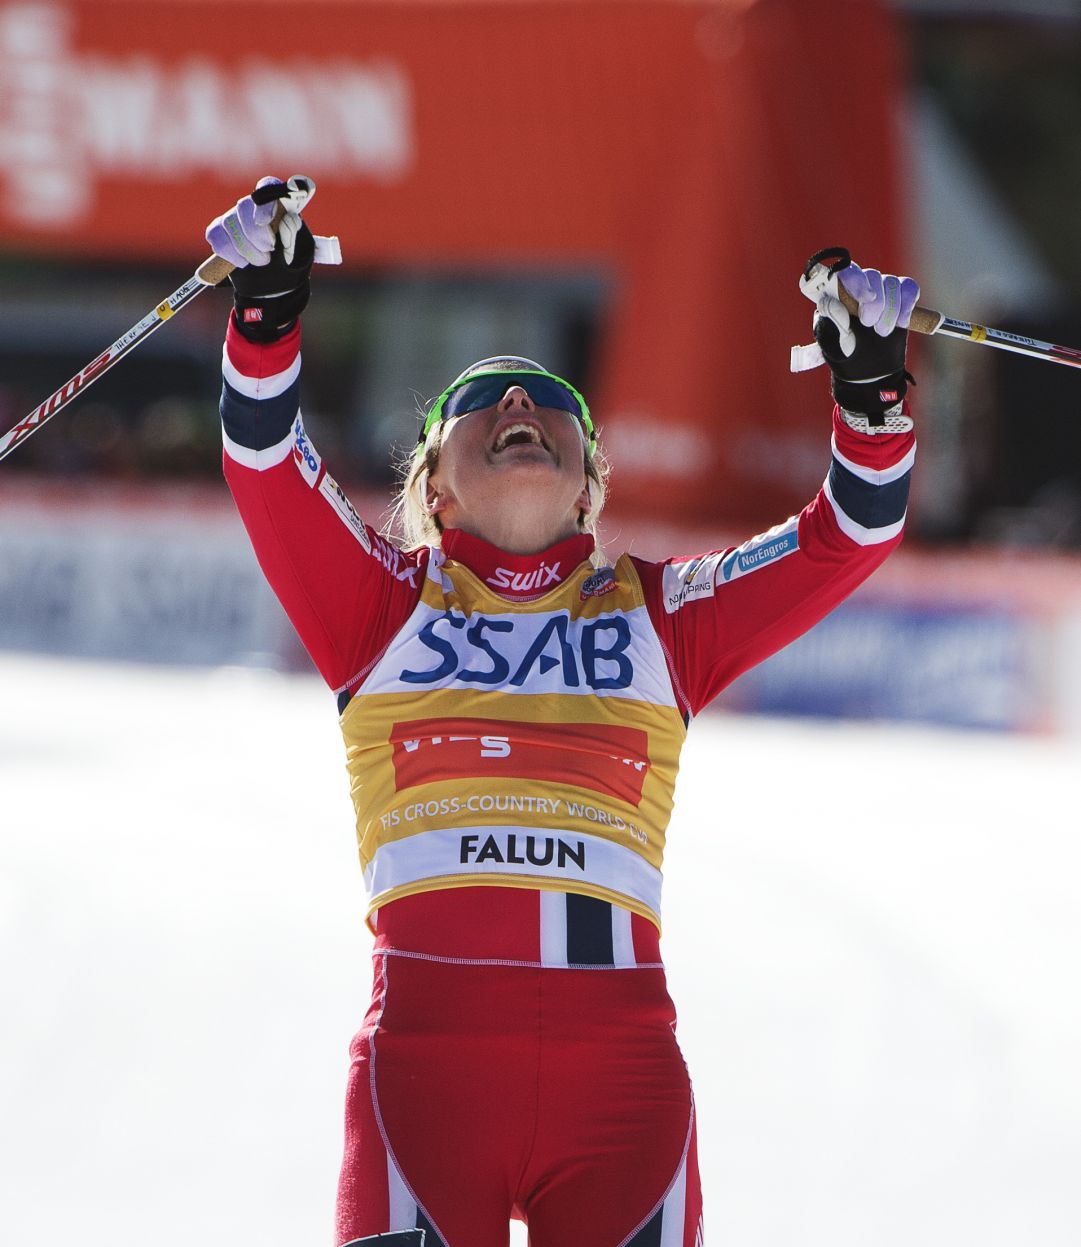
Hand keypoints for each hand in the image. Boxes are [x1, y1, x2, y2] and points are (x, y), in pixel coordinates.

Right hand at [204, 175, 341, 341]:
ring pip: (230, 224)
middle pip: (244, 207)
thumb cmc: (290, 262)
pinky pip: (216, 236)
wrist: (274, 283)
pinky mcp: (219, 231)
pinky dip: (229, 253)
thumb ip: (294, 236)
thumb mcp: (300, 252)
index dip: (263, 203)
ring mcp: (233, 217)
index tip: (265, 222)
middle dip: (255, 234)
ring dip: (246, 249)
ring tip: (261, 261)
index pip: (267, 188)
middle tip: (269, 251)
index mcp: (277, 204)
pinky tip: (242, 262)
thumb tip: (287, 221)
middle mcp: (253, 206)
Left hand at [794, 247, 918, 432]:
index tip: (865, 297)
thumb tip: (831, 303)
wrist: (869, 374)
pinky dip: (908, 303)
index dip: (856, 279)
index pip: (845, 273)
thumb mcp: (833, 346)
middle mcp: (858, 289)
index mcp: (837, 296)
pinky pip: (908, 287)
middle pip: (872, 276)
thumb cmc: (846, 358)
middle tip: (871, 326)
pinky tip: (902, 322)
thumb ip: (832, 324)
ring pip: (892, 283)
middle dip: (877, 302)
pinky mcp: (899, 298)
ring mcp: (880, 292)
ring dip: (892, 309)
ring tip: (883, 332)